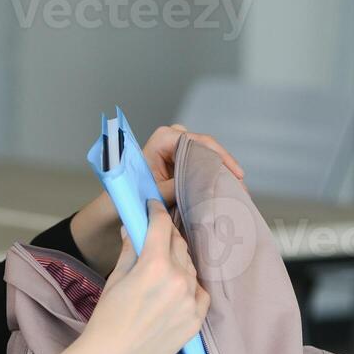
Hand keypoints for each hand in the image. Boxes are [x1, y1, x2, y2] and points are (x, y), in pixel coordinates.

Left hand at [68, 123, 245, 275]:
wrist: (112, 213)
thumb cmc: (125, 200)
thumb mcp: (152, 194)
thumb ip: (176, 186)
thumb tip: (202, 183)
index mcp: (161, 140)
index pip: (196, 141)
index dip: (218, 156)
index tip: (233, 174)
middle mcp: (169, 142)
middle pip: (205, 148)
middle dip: (223, 166)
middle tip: (240, 187)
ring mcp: (175, 154)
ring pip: (206, 158)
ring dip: (221, 174)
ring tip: (238, 193)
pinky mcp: (179, 167)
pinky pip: (201, 168)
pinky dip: (214, 180)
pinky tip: (226, 194)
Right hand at [74, 198, 210, 353]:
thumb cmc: (107, 319)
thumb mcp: (116, 279)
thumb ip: (130, 250)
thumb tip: (132, 229)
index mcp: (154, 266)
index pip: (161, 226)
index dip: (156, 212)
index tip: (152, 208)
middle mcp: (178, 280)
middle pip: (179, 244)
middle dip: (167, 235)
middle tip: (157, 234)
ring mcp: (190, 301)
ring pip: (190, 267)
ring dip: (178, 261)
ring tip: (163, 267)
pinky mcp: (196, 319)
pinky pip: (200, 292)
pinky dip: (190, 286)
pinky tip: (176, 289)